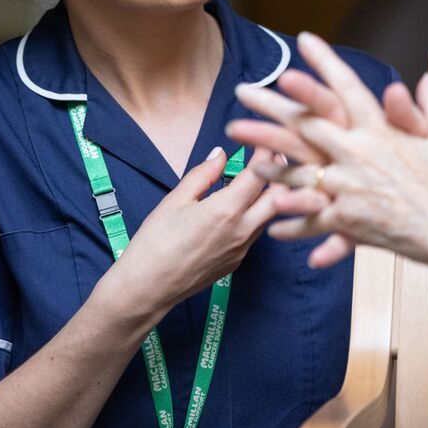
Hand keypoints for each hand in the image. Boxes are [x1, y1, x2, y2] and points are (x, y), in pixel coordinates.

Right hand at [101, 147, 279, 317]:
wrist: (147, 288)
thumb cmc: (155, 241)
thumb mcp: (175, 200)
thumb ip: (203, 174)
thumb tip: (220, 154)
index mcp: (226, 210)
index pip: (259, 175)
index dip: (267, 154)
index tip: (267, 139)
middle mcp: (242, 230)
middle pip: (278, 197)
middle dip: (280, 174)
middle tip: (276, 155)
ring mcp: (242, 249)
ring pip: (269, 216)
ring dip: (271, 195)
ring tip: (265, 177)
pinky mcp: (237, 262)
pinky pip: (255, 233)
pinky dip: (258, 215)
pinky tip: (246, 206)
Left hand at [225, 68, 427, 263]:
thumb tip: (425, 78)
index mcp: (378, 129)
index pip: (345, 87)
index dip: (324, 61)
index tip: (304, 40)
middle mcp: (356, 154)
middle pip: (304, 124)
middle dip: (271, 106)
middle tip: (243, 91)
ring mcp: (348, 188)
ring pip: (297, 172)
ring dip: (268, 163)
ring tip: (241, 154)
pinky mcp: (348, 221)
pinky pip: (311, 220)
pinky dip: (290, 221)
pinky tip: (270, 220)